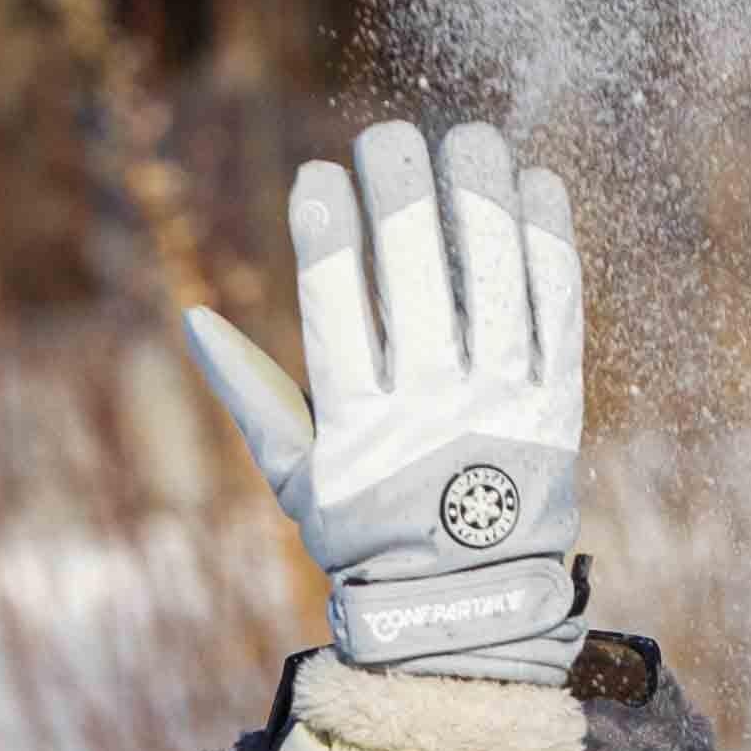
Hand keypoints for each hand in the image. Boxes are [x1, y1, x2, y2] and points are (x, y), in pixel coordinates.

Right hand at [184, 120, 583, 672]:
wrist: (468, 613)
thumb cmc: (368, 539)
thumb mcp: (296, 481)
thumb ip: (250, 397)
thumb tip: (194, 318)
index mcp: (356, 427)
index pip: (333, 303)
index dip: (324, 227)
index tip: (318, 174)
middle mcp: (431, 411)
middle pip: (412, 272)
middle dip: (398, 189)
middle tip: (387, 140)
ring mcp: (501, 407)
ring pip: (492, 277)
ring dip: (480, 194)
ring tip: (467, 137)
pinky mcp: (557, 407)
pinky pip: (556, 308)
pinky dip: (548, 240)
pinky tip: (533, 184)